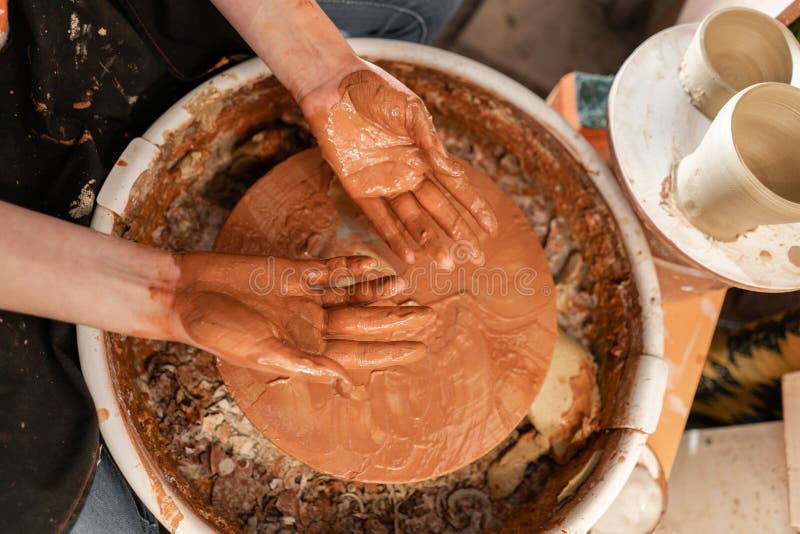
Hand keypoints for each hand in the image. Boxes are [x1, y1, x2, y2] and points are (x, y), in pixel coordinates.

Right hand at [167, 252, 434, 391]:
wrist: (188, 293)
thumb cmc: (218, 329)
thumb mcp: (261, 352)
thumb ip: (303, 363)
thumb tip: (344, 379)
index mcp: (307, 348)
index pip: (358, 353)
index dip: (390, 351)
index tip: (419, 350)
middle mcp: (312, 324)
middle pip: (364, 323)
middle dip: (397, 322)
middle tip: (432, 318)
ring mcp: (304, 298)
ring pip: (353, 296)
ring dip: (380, 293)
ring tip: (409, 289)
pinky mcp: (294, 273)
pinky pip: (330, 271)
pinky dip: (351, 268)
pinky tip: (375, 264)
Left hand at [302, 63, 497, 267]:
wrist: (333, 85)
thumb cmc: (374, 90)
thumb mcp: (410, 111)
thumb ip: (430, 141)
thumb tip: (453, 171)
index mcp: (425, 154)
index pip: (456, 187)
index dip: (474, 208)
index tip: (492, 229)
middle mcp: (408, 173)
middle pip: (438, 209)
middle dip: (458, 233)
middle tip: (476, 258)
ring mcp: (384, 182)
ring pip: (412, 219)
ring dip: (429, 240)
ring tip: (447, 263)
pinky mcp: (358, 187)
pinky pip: (378, 218)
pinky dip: (393, 237)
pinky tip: (410, 255)